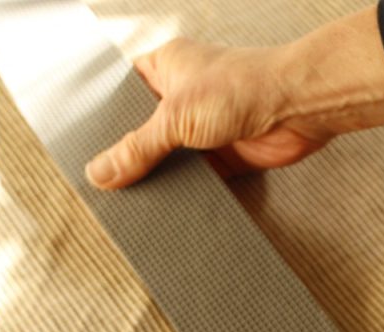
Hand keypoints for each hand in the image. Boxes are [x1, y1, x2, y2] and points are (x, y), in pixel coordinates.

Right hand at [85, 7, 383, 188]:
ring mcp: (203, 129)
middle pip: (144, 134)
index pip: (121, 96)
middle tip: (106, 185)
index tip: (84, 151)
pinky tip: (167, 210)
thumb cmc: (245, 86)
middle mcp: (182, 97)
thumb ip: (137, 148)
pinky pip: (195, 182)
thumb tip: (101, 171)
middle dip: (131, 159)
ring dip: (159, 180)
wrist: (299, 107)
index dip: (104, 122)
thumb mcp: (176, 117)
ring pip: (169, 161)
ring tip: (131, 204)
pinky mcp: (223, 158)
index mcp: (164, 69)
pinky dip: (184, 196)